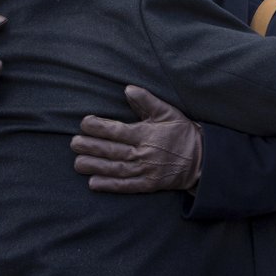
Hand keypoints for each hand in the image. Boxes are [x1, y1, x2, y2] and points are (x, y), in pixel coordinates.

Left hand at [70, 85, 202, 192]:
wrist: (201, 159)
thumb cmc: (182, 133)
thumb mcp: (168, 112)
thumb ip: (147, 101)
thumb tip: (128, 89)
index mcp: (147, 134)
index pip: (118, 130)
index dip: (99, 127)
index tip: (84, 123)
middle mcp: (144, 153)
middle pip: (112, 150)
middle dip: (91, 147)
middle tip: (74, 144)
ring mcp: (146, 171)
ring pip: (115, 169)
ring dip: (95, 166)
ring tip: (78, 163)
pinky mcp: (148, 184)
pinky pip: (126, 186)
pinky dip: (109, 185)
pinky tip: (93, 184)